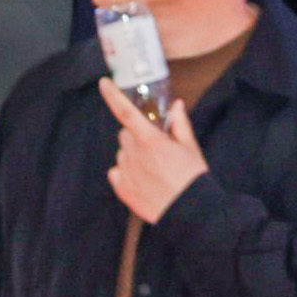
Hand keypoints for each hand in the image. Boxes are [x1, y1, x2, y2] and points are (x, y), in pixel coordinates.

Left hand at [100, 76, 210, 223]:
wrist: (192, 213)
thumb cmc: (193, 178)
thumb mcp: (191, 148)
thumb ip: (180, 124)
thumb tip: (176, 105)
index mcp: (150, 140)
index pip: (126, 112)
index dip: (112, 96)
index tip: (103, 83)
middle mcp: (134, 154)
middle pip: (126, 134)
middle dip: (138, 136)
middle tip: (156, 148)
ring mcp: (126, 172)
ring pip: (122, 153)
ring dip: (133, 155)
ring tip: (154, 169)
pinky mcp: (122, 189)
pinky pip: (116, 172)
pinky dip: (125, 173)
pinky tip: (143, 181)